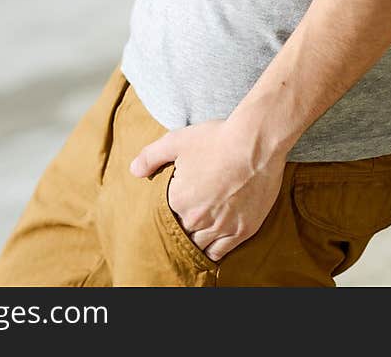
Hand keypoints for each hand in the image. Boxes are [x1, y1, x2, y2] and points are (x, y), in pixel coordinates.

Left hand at [129, 120, 286, 261]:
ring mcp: (220, 227)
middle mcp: (197, 219)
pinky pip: (219, 253)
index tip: (174, 206)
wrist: (256, 142)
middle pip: (181, 235)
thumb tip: (134, 171)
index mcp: (178, 200)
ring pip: (199, 247)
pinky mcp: (241, 231)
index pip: (164, 218)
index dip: (168, 213)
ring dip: (195, 241)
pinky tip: (211, 243)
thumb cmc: (216, 138)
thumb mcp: (177, 140)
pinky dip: (213, 251)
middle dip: (181, 228)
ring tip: (196, 232)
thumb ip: (151, 156)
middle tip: (185, 219)